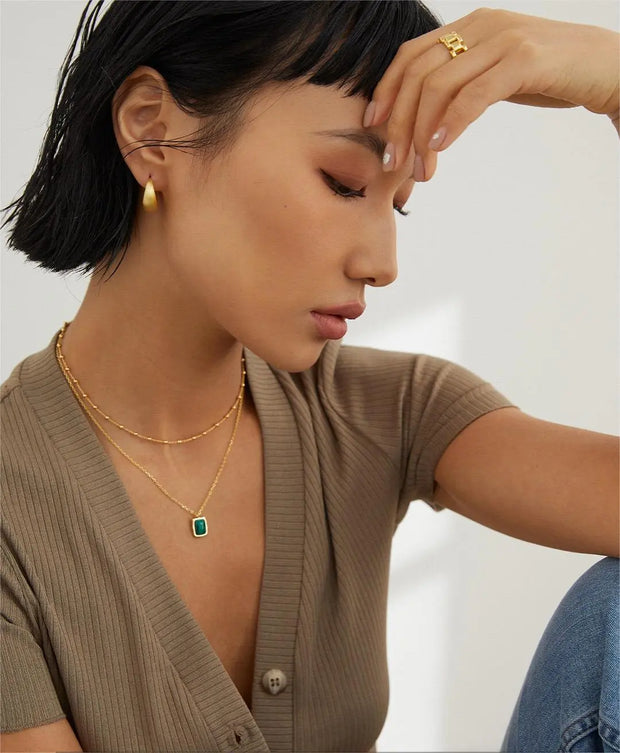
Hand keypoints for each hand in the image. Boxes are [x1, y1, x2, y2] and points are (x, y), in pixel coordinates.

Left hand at [365, 8, 619, 180]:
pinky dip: (450, 124)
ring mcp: (502, 38)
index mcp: (469, 26)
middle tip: (393, 165)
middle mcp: (480, 26)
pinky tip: (440, 148)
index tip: (374, 127)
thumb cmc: (553, 77)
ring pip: (439, 86)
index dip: (386, 91)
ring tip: (421, 170)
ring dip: (421, 134)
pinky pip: (472, 94)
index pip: (411, 55)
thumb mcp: (498, 74)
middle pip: (417, 73)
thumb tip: (428, 117)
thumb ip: (465, 82)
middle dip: (398, 123)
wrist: (611, 68)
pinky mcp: (524, 59)